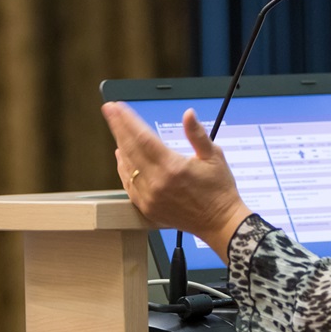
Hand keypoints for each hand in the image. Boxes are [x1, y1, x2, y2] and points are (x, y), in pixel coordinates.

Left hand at [102, 103, 253, 257]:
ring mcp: (150, 197)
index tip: (118, 108)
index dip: (128, 121)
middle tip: (111, 111)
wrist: (220, 223)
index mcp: (173, 167)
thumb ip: (197, 134)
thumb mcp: (213, 156)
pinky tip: (122, 157)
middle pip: (129, 149)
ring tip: (117, 129)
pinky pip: (129, 185)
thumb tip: (188, 114)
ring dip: (120, 146)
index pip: (143, 138)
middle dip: (118, 127)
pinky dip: (123, 168)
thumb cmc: (219, 190)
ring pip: (127, 166)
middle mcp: (157, 183)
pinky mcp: (147, 208)